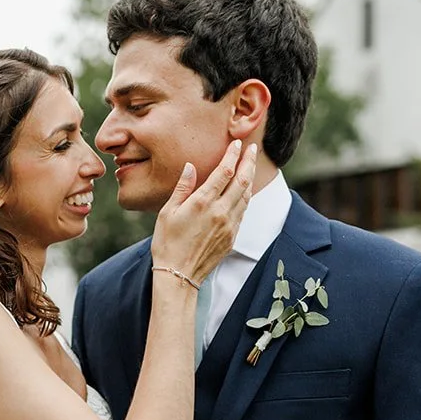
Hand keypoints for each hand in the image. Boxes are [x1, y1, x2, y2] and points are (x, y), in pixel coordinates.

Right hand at [152, 139, 256, 284]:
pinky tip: (244, 191)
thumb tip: (191, 166)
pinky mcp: (232, 237)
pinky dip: (246, 197)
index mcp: (202, 203)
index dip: (232, 155)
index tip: (237, 144)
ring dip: (250, 178)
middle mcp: (220, 212)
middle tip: (252, 149)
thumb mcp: (168, 212)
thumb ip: (183, 187)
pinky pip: (243, 212)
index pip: (224, 172)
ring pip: (246, 196)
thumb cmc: (167, 243)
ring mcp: (229, 225)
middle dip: (248, 162)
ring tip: (251, 165)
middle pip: (242, 180)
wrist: (179, 275)